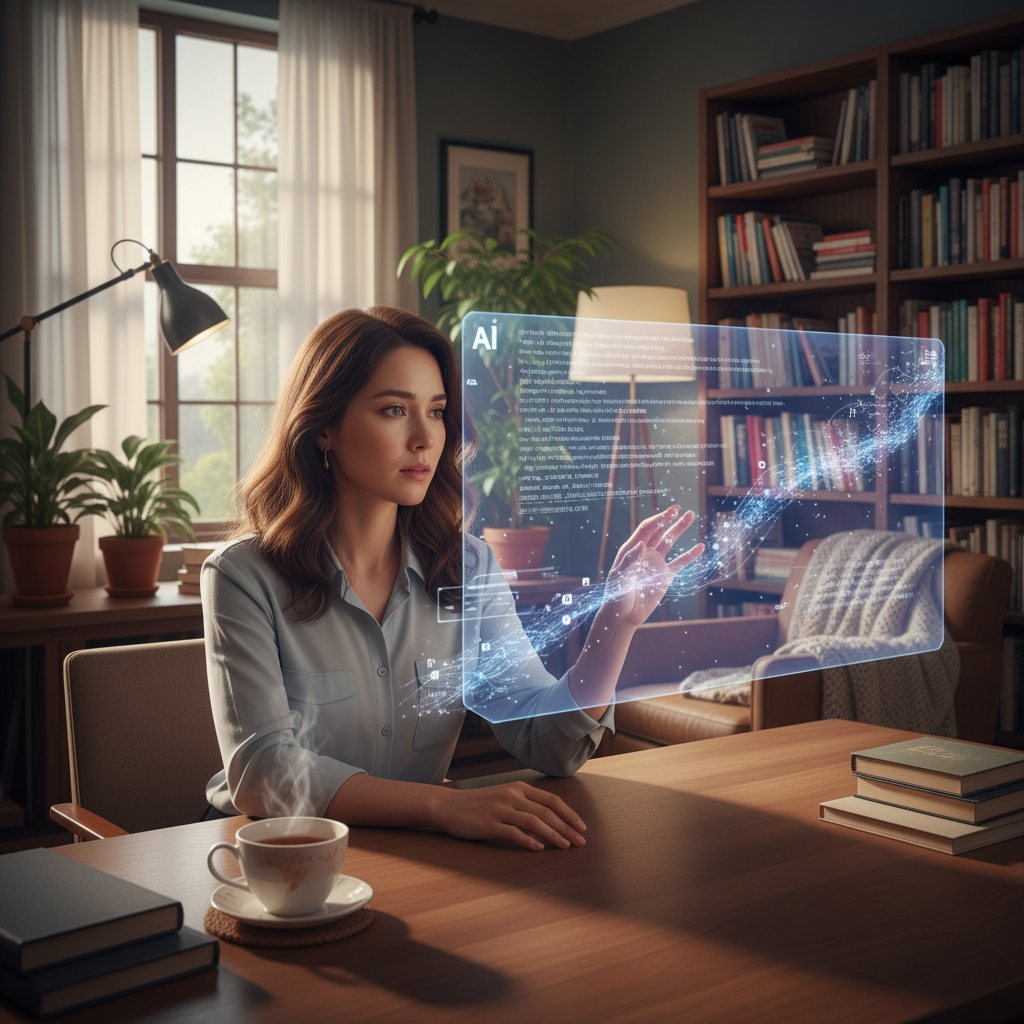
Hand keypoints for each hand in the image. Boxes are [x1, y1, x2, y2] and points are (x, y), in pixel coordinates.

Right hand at [432, 781, 586, 851]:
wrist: (448, 805)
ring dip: (553, 835)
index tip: (581, 827)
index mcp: (519, 788)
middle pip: (547, 812)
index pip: (552, 800)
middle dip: (567, 828)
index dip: (569, 814)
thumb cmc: (478, 804)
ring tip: (565, 847)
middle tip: (580, 842)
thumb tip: (551, 819)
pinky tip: (539, 849)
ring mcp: (500, 809)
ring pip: (534, 822)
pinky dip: (529, 841)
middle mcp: (512, 795)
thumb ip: (524, 803)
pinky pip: (514, 833)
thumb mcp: (504, 796)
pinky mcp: (489, 823)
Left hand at [602, 506, 703, 628]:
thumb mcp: (620, 577)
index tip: (670, 512)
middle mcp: (644, 553)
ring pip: (669, 542)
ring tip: (690, 516)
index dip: (658, 519)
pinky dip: (690, 555)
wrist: (623, 615)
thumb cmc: (616, 596)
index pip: (646, 529)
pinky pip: (679, 563)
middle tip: (679, 508)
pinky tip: (700, 547)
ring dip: (679, 529)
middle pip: (658, 531)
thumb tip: (641, 543)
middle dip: (668, 519)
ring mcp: (655, 563)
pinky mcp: (664, 576)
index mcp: (631, 550)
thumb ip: (629, 560)